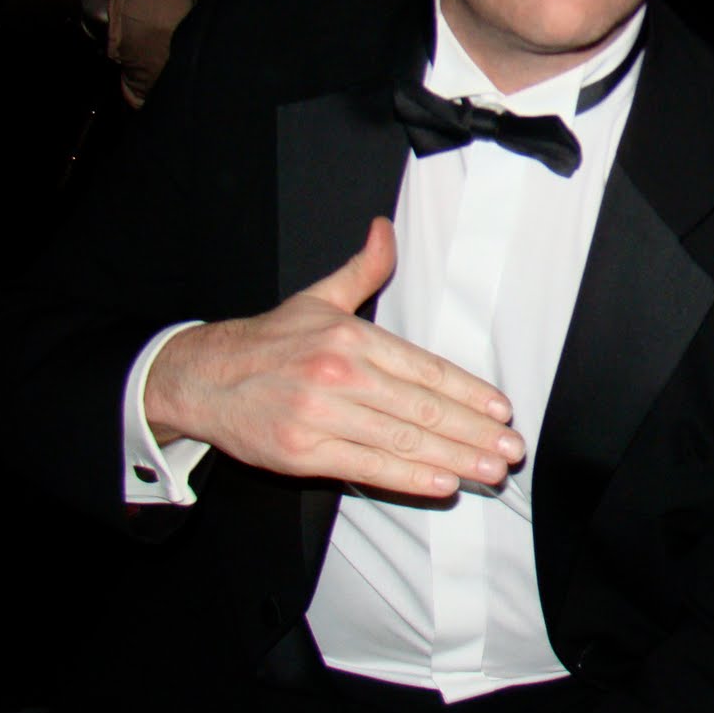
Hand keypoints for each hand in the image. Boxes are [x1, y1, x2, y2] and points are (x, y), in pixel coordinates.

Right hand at [144, 217, 523, 497]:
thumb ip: (364, 269)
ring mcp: (322, 415)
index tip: (501, 411)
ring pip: (402, 440)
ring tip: (490, 470)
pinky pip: (366, 466)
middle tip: (511, 450)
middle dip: (474, 432)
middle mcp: (341, 374)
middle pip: (423, 409)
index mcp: (353, 338)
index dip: (469, 392)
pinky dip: (409, 477)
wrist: (202, 377)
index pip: (427, 369)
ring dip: (454, 458)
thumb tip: (385, 229)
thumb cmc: (270, 341)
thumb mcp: (319, 298)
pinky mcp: (302, 451)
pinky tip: (443, 482)